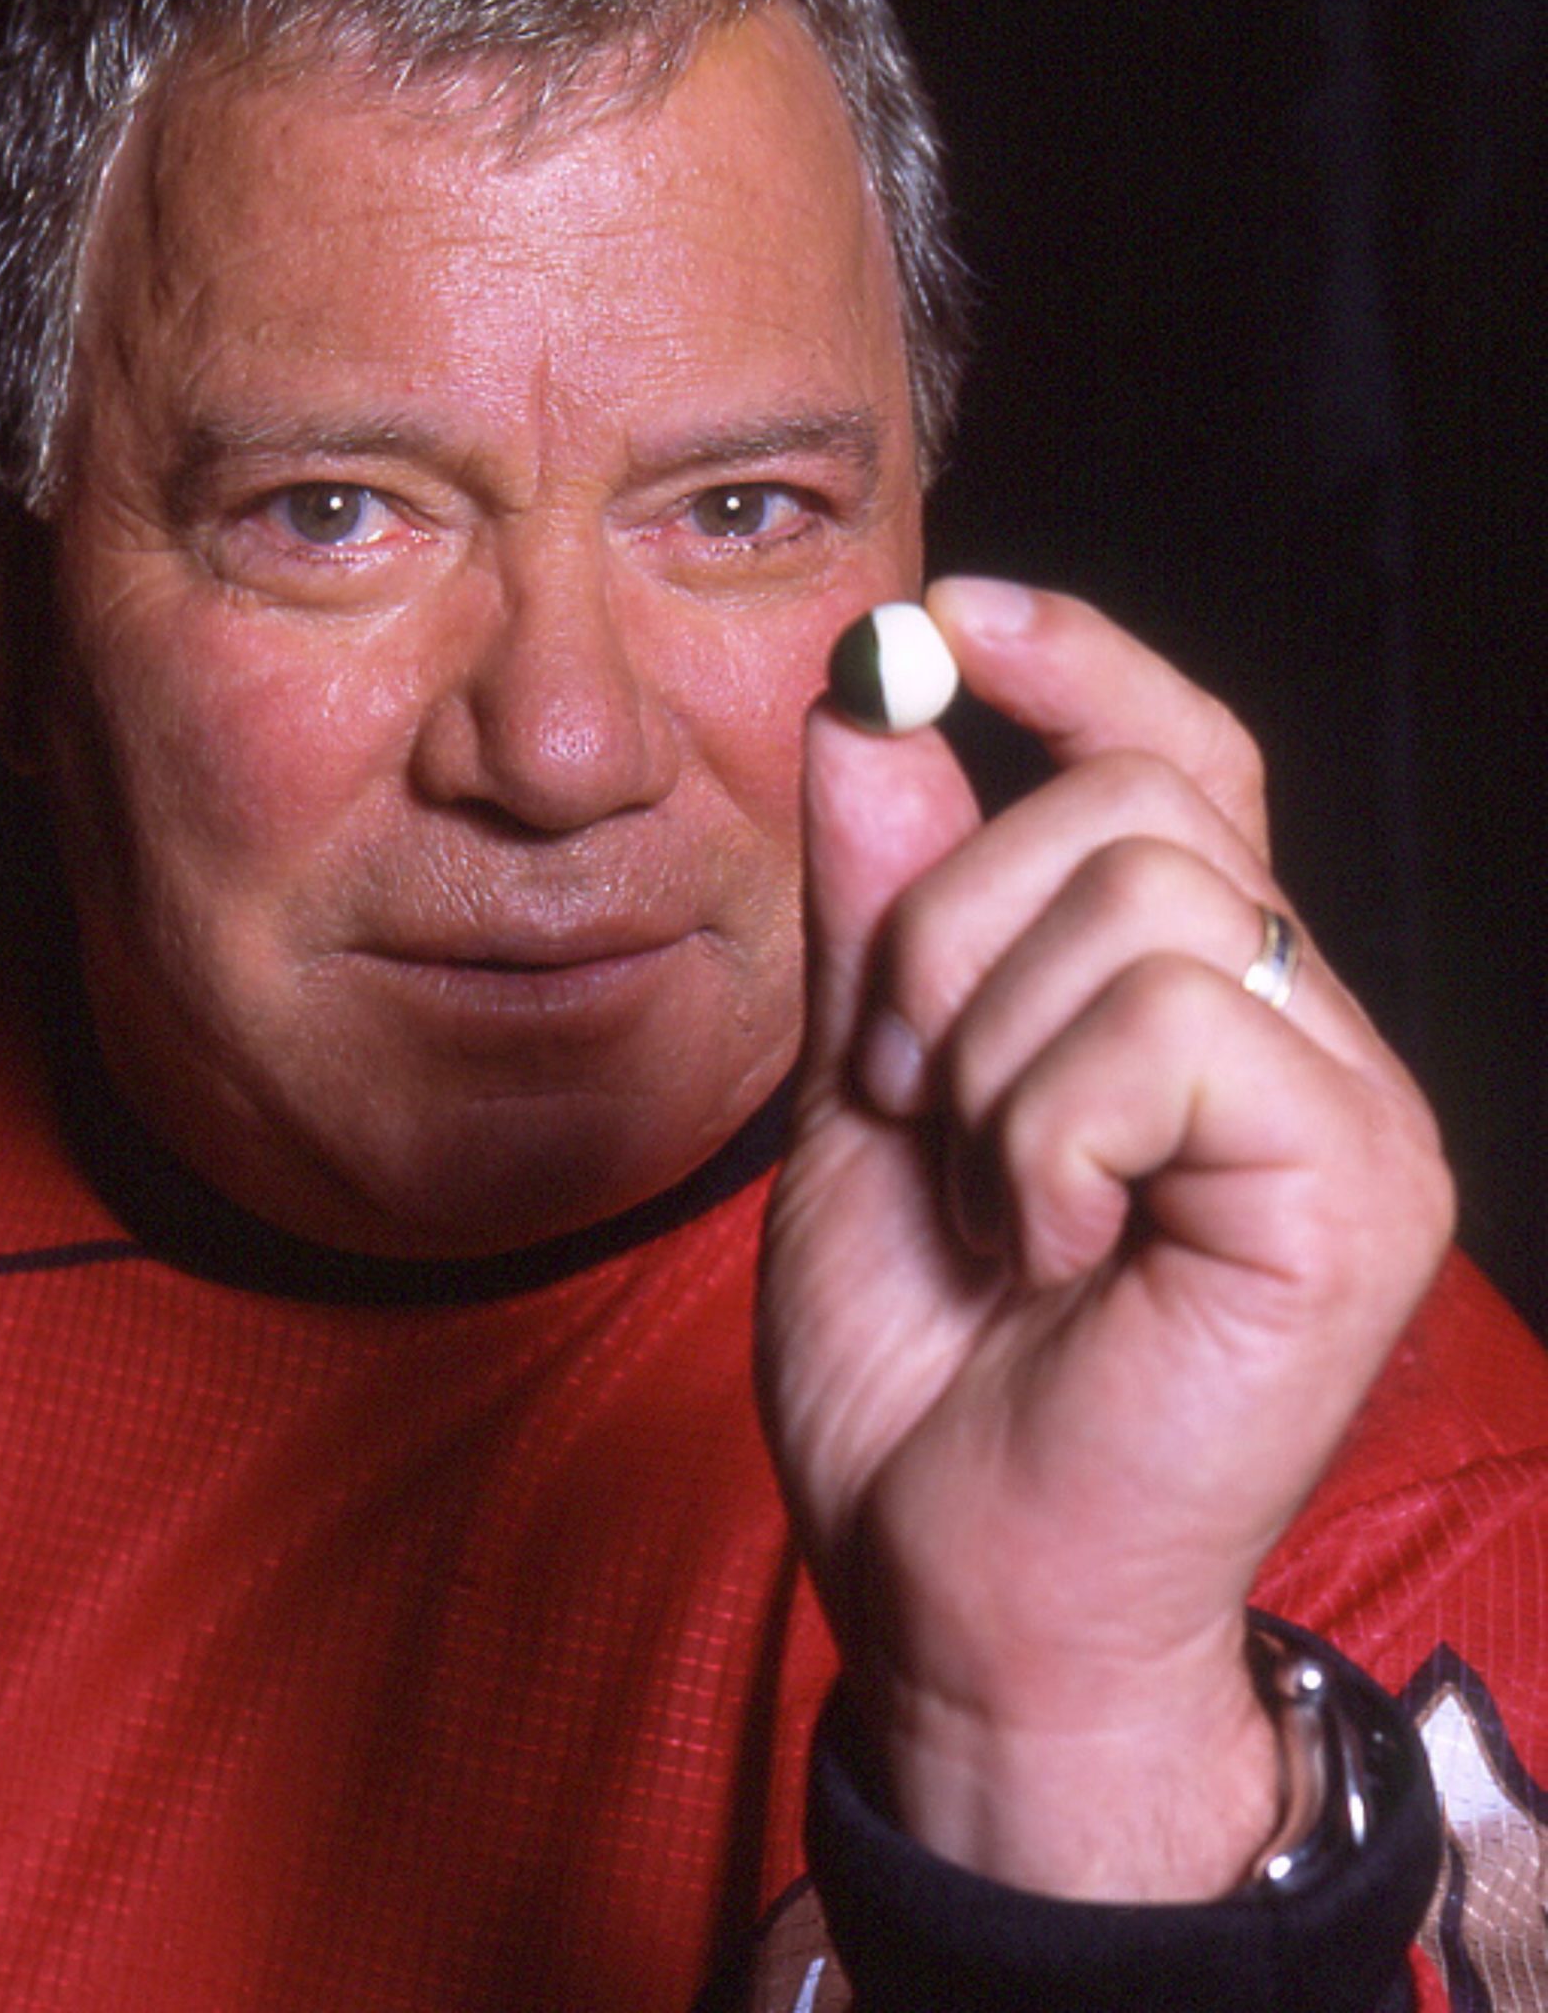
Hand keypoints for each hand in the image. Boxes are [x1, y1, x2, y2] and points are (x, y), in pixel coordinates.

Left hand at [758, 579, 1453, 1898]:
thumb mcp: (865, 1101)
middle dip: (951, 934)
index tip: (943, 619)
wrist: (963, 1600)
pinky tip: (1049, 1253)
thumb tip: (871, 710)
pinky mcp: (1355, 1186)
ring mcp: (1347, 1105)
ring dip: (989, 1052)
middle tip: (911, 1102)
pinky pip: (1168, 1029)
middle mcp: (1301, 1031)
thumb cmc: (926, 1376)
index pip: (1184, 754)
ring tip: (986, 1200)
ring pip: (1146, 899)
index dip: (1074, 660)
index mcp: (1197, 1003)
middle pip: (1137, 803)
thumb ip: (880, 914)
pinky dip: (1045, 1135)